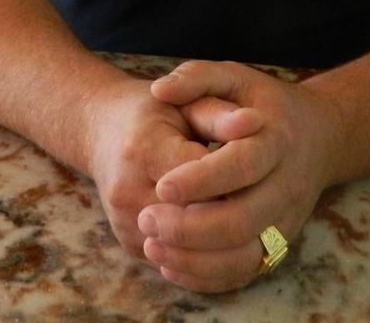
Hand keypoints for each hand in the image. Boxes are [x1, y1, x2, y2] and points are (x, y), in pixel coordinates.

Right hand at [84, 77, 261, 261]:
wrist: (105, 134)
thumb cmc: (154, 113)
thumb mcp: (185, 103)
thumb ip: (219, 114)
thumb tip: (254, 121)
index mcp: (143, 149)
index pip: (203, 176)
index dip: (237, 178)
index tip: (263, 174)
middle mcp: (128, 193)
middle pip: (197, 219)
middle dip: (235, 214)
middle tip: (264, 204)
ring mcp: (127, 225)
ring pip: (191, 252)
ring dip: (227, 244)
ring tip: (254, 225)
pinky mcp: (132, 247)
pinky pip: (180, 266)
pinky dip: (211, 261)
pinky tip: (234, 243)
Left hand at [137, 60, 342, 292]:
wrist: (318, 136)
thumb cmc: (264, 104)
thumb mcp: (235, 77)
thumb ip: (197, 77)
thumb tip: (158, 90)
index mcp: (276, 141)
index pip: (241, 166)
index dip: (201, 180)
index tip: (162, 185)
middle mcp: (286, 185)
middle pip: (241, 220)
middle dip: (189, 227)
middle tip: (145, 219)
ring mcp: (285, 220)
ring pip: (243, 256)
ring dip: (194, 259)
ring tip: (152, 245)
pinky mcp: (279, 243)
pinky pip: (244, 272)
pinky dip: (207, 277)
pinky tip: (171, 265)